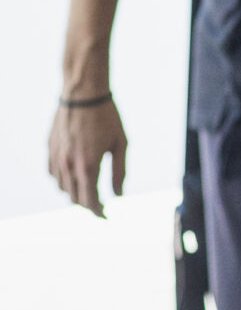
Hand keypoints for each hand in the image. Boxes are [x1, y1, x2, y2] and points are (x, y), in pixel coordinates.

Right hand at [48, 96, 126, 217]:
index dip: (99, 212)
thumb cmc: (107, 117)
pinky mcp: (50, 149)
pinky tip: (73, 177)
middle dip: (88, 204)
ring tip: (88, 190)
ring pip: (62, 188)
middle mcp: (69, 165)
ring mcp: (56, 157)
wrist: (83, 93)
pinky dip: (63, 181)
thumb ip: (119, 172)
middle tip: (101, 205)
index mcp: (88, 166)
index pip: (90, 200)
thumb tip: (118, 195)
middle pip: (75, 198)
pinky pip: (53, 174)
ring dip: (75, 193)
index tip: (106, 216)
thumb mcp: (121, 144)